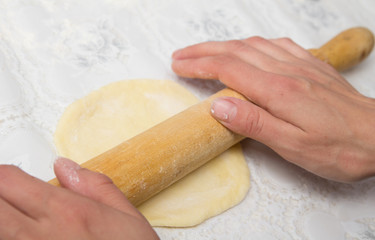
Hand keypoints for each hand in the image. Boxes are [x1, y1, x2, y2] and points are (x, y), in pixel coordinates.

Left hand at [0, 158, 157, 239]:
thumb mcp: (126, 217)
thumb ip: (95, 186)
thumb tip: (66, 167)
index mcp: (65, 211)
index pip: (7, 179)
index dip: (2, 175)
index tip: (9, 180)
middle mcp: (39, 235)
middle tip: (8, 199)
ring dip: (2, 218)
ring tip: (15, 218)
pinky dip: (8, 237)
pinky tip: (21, 235)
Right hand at [172, 37, 374, 181]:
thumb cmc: (340, 147)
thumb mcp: (293, 145)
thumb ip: (254, 122)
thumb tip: (219, 105)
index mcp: (278, 90)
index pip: (228, 68)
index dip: (199, 64)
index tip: (179, 65)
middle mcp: (287, 70)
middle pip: (236, 50)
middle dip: (204, 50)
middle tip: (181, 55)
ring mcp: (300, 64)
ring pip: (254, 44)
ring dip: (225, 45)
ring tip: (206, 50)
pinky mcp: (312, 65)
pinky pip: (277, 44)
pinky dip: (255, 43)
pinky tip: (252, 47)